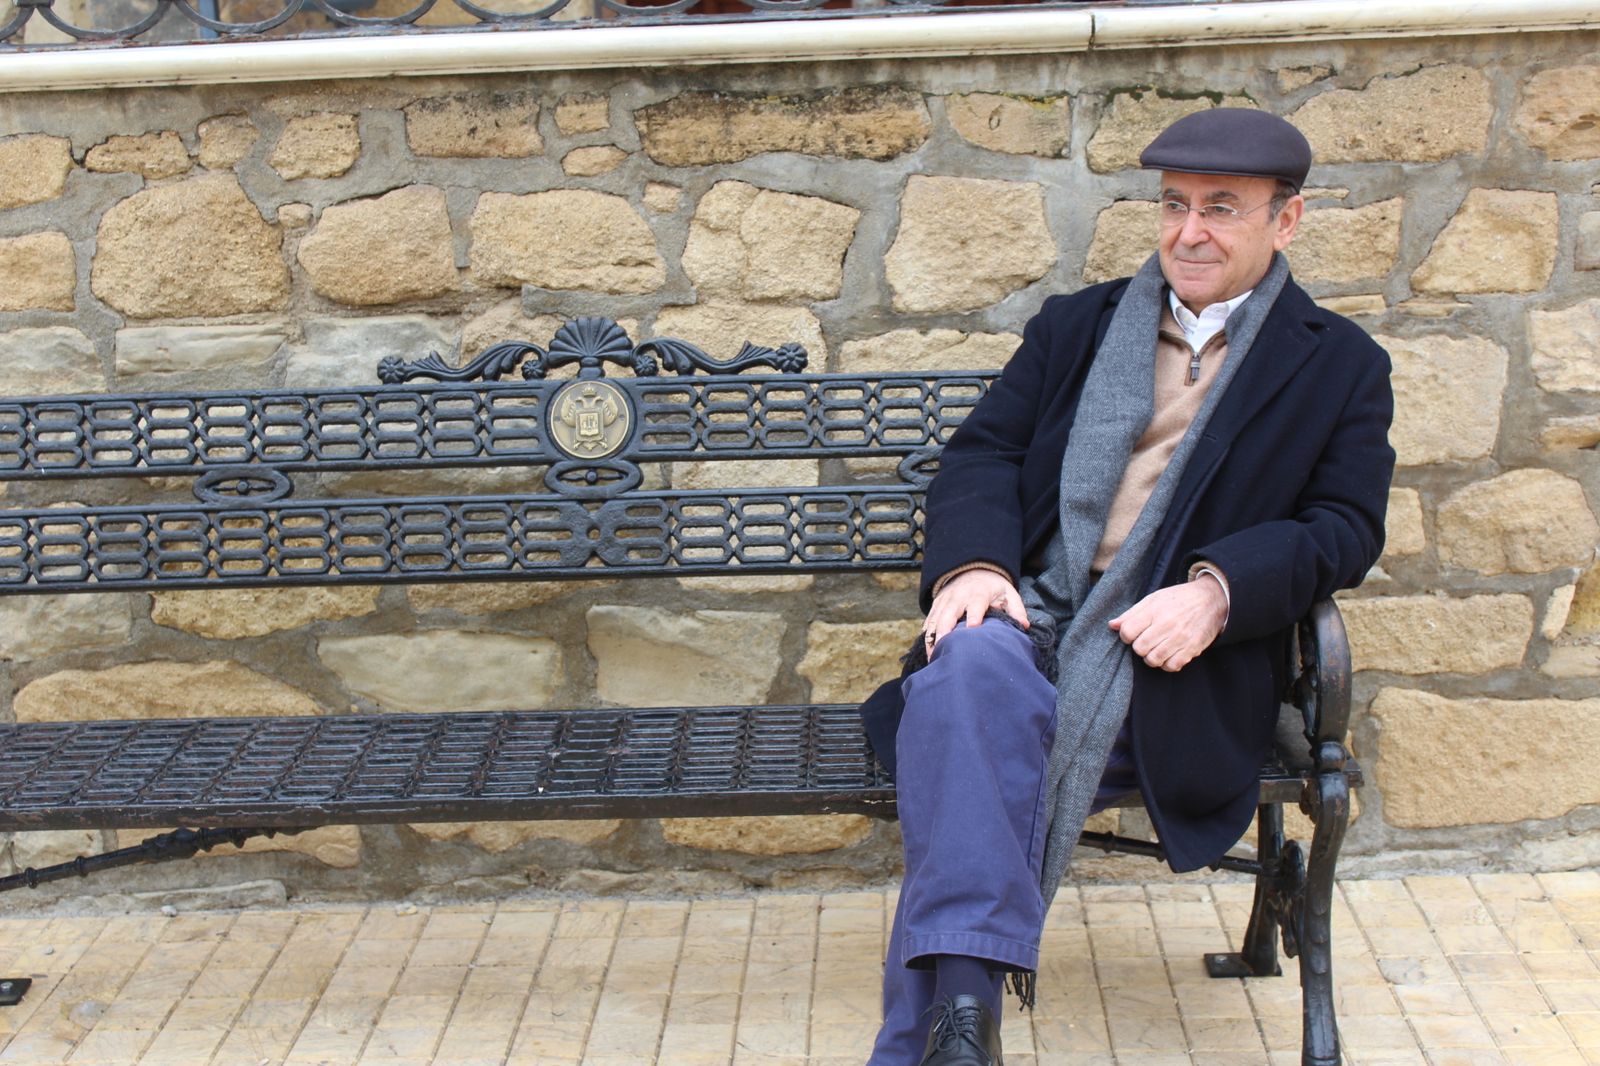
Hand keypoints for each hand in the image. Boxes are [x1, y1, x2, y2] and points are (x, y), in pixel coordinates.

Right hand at [923, 568, 1027, 651]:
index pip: (975, 605)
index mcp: (978, 593)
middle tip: (944, 648)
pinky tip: (927, 649)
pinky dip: (927, 634)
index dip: (973, 616)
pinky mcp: (937, 604)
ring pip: (936, 618)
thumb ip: (1016, 610)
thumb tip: (1024, 626)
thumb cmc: (992, 586)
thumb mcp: (1008, 593)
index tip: (972, 629)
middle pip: (949, 614)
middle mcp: (959, 596)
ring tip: (932, 655)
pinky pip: (930, 619)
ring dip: (932, 637)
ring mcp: (945, 600)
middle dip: (945, 631)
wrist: (972, 568)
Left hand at [1108, 578, 1226, 671]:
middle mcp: (1167, 625)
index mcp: (1155, 611)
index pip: (1128, 632)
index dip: (1126, 635)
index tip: (1133, 633)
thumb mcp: (1153, 599)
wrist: (1211, 600)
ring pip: (1154, 660)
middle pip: (1139, 648)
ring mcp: (1180, 638)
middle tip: (1146, 641)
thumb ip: (1132, 613)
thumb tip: (1112, 625)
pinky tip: (1168, 655)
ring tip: (1156, 649)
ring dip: (1151, 657)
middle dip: (1139, 647)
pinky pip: (1172, 666)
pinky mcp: (1192, 648)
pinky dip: (1167, 664)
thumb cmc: (1178, 599)